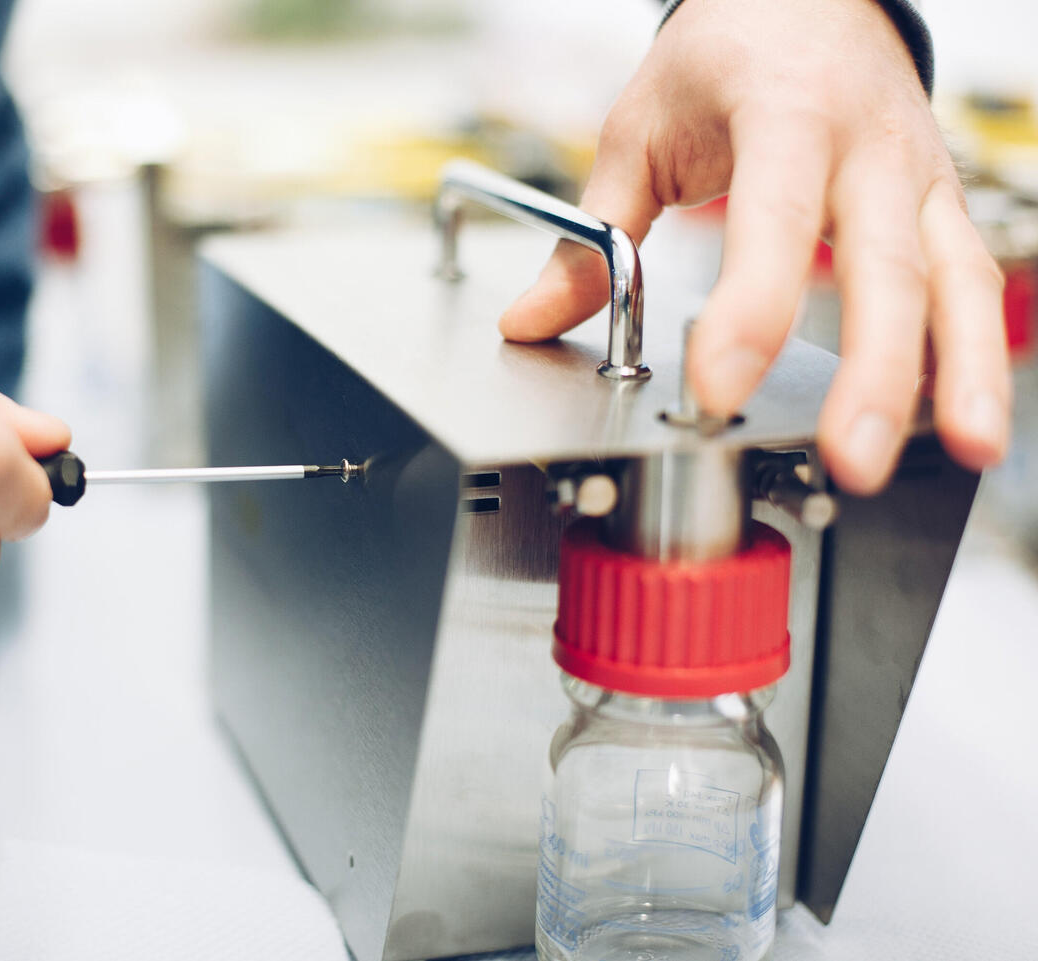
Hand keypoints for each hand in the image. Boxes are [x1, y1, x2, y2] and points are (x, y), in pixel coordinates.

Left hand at [501, 0, 1009, 493]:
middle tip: (852, 459)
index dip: (751, 310)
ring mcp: (918, 175)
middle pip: (885, 265)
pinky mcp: (941, 204)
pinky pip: (969, 281)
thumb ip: (596, 232)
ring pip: (956, 278)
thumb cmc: (727, 52)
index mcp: (785, 114)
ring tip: (965, 450)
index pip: (773, 221)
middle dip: (874, 372)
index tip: (716, 388)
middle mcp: (868, 146)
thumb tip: (531, 320)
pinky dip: (973, 351)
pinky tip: (965, 418)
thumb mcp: (641, 127)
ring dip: (964, 372)